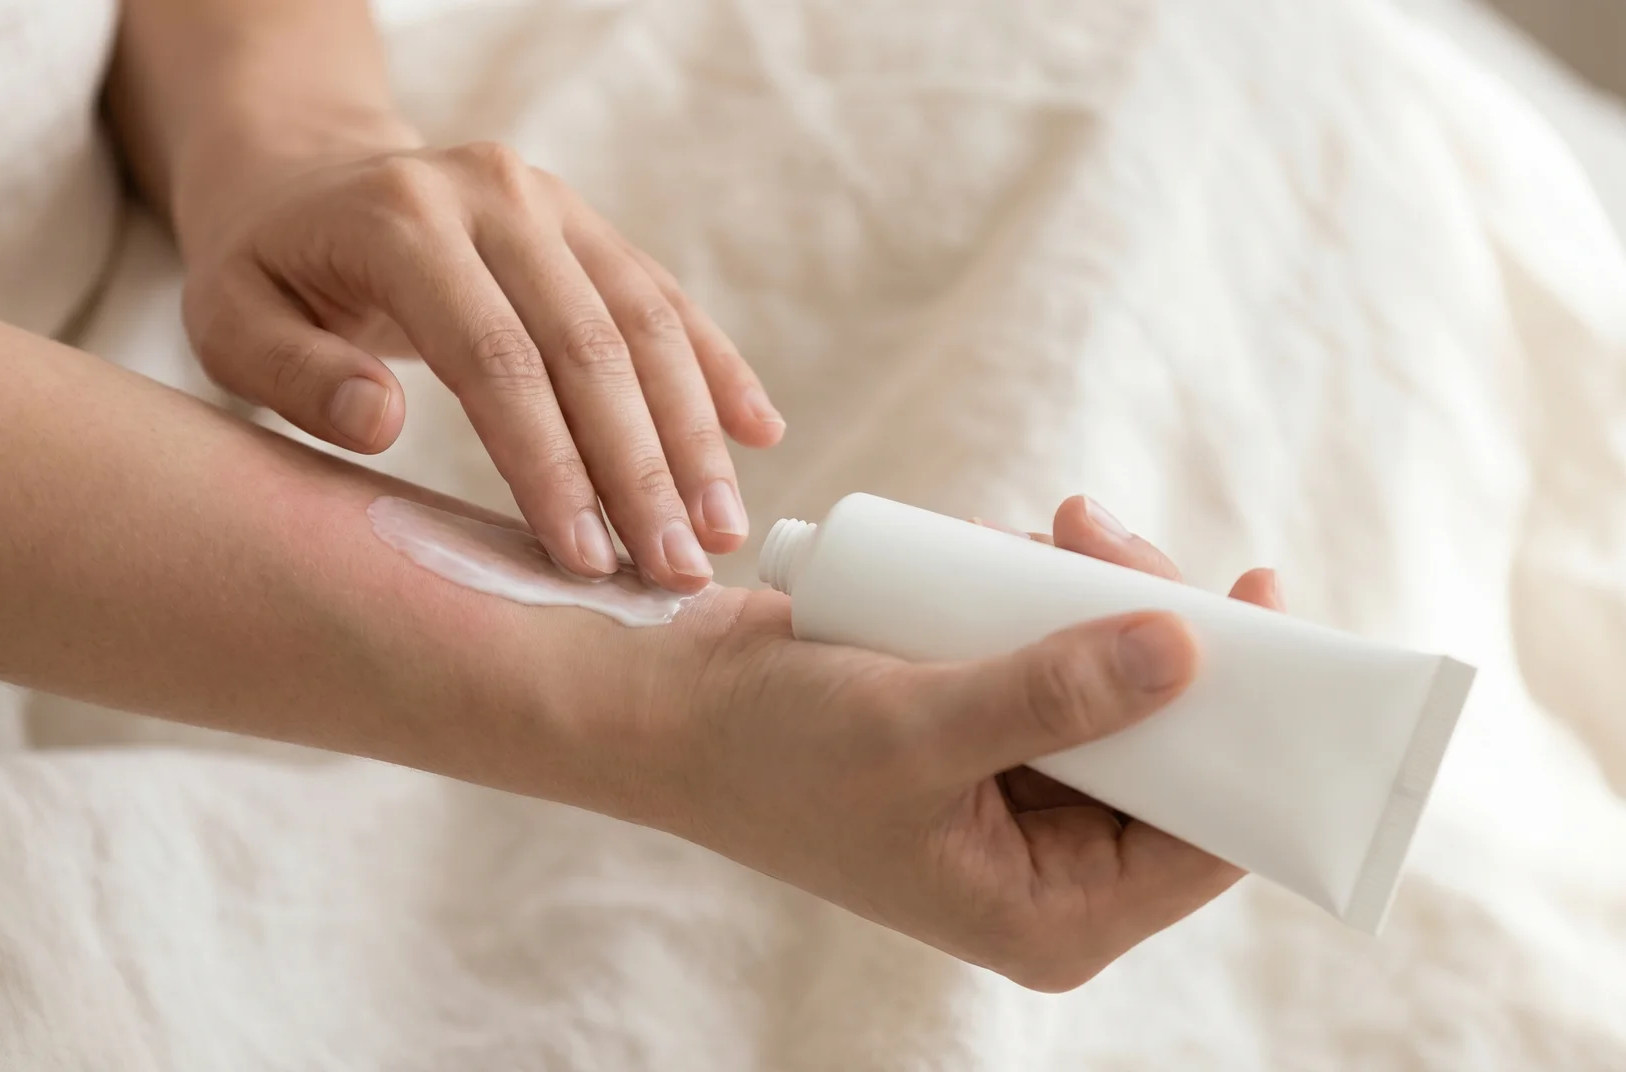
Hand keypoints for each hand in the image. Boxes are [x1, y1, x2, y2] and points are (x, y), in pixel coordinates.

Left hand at [176, 135, 783, 591]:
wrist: (303, 174)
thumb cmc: (264, 271)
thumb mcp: (227, 320)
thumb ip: (292, 373)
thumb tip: (379, 422)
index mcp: (403, 220)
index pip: (496, 357)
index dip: (549, 464)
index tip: (585, 558)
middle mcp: (494, 196)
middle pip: (589, 343)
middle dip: (641, 468)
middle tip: (674, 571)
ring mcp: (551, 203)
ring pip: (645, 322)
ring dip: (693, 432)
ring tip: (720, 533)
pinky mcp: (586, 225)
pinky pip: (664, 297)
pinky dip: (715, 367)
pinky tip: (758, 432)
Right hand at [616, 496, 1281, 990]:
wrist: (664, 711)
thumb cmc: (770, 753)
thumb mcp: (916, 730)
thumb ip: (1053, 694)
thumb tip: (1187, 646)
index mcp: (1049, 911)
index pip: (1206, 839)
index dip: (1256, 738)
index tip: (1276, 620)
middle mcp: (1048, 862)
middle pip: (1174, 753)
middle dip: (1162, 641)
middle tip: (1118, 543)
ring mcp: (1018, 791)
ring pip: (1121, 692)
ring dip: (1100, 602)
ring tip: (1054, 532)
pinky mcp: (987, 726)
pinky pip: (1061, 659)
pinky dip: (1049, 598)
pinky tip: (1013, 548)